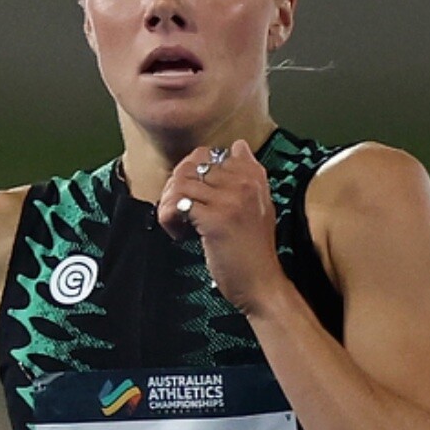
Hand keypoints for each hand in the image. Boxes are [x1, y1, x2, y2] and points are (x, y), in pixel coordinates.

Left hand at [154, 141, 290, 319]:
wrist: (261, 283)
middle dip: (176, 188)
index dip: (192, 174)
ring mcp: (230, 200)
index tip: (195, 198)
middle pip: (191, 166)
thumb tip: (238, 145)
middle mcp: (244, 182)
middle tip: (179, 213)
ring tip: (179, 225)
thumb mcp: (259, 205)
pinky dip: (169, 220)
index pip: (209, 155)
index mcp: (254, 176)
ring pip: (180, 183)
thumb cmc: (253, 249)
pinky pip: (177, 205)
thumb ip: (248, 175)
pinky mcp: (215, 220)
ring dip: (170, 204)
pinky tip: (179, 235)